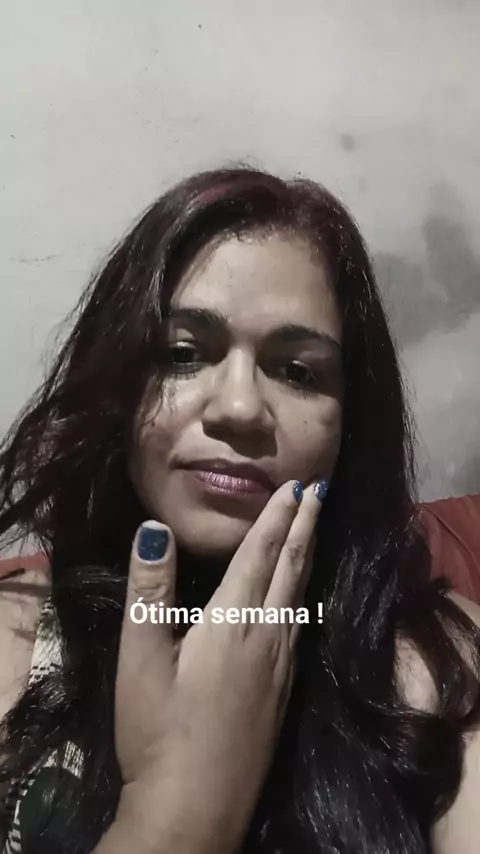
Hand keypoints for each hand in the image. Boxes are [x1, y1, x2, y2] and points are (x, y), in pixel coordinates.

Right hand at [101, 480, 322, 853]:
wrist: (196, 809)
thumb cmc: (159, 731)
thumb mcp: (141, 659)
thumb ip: (149, 592)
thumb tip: (155, 528)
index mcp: (233, 623)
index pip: (260, 555)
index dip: (276, 517)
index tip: (296, 486)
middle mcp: (267, 637)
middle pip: (291, 569)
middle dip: (304, 526)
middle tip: (318, 491)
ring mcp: (280, 666)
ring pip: (300, 595)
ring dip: (307, 555)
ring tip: (312, 530)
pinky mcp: (282, 691)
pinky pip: (298, 623)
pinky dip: (302, 591)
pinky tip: (298, 598)